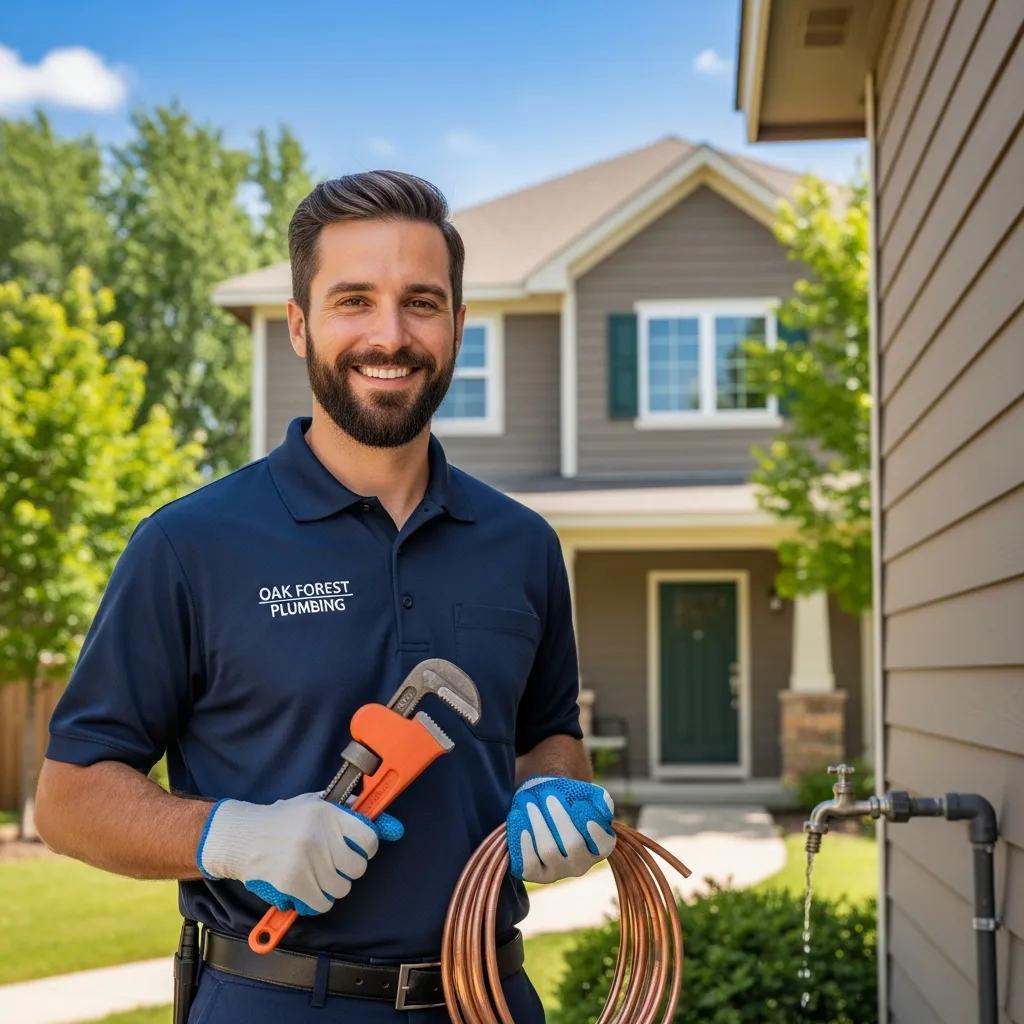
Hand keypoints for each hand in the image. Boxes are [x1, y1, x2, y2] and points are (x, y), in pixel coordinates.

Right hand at [196, 792, 403, 914]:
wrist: (244, 836)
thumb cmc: (284, 819)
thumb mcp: (316, 804)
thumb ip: (350, 811)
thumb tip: (390, 825)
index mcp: (328, 813)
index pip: (369, 837)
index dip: (367, 847)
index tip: (359, 848)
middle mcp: (319, 837)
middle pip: (357, 868)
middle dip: (348, 868)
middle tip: (333, 862)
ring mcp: (305, 861)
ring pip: (341, 888)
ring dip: (332, 885)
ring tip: (317, 873)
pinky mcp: (292, 884)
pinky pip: (322, 903)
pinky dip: (318, 900)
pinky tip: (307, 887)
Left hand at [506, 775, 615, 883]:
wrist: (542, 803)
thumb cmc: (569, 798)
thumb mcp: (588, 795)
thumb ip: (602, 800)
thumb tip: (605, 810)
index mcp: (600, 848)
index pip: (603, 844)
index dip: (594, 830)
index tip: (579, 806)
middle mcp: (582, 864)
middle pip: (573, 844)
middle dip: (559, 818)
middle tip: (548, 796)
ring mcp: (559, 872)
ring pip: (548, 851)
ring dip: (538, 824)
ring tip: (530, 804)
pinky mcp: (537, 874)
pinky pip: (529, 865)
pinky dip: (524, 845)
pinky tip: (521, 827)